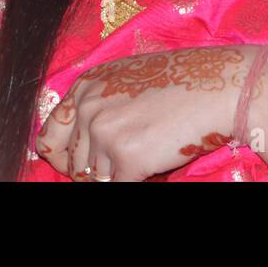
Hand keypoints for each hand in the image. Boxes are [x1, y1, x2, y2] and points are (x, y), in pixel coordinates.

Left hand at [35, 45, 264, 181]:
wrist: (217, 86)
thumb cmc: (179, 82)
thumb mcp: (125, 79)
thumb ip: (97, 106)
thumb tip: (81, 146)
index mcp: (84, 87)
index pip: (49, 138)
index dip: (62, 158)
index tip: (81, 165)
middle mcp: (88, 108)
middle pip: (74, 165)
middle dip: (99, 170)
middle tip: (130, 158)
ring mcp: (106, 133)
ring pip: (97, 179)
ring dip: (121, 174)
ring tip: (148, 153)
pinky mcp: (128, 158)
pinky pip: (120, 187)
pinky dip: (139, 180)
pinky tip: (156, 164)